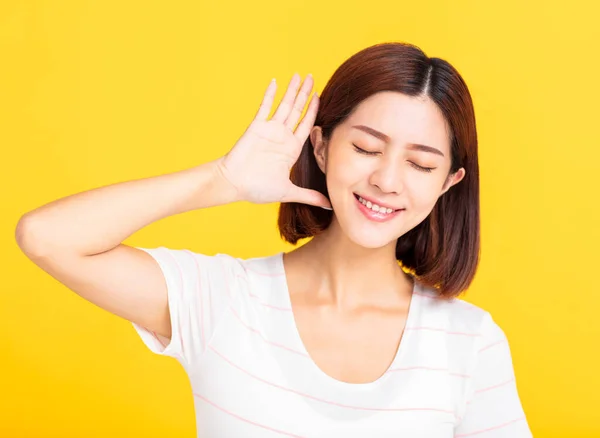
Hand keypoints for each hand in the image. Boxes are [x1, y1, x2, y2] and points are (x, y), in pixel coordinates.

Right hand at [215, 73, 331, 208]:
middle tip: (313, 77)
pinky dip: (270, 94)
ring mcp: (269, 130)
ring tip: (300, 75)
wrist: (233, 184)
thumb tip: (329, 205)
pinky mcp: (256, 127)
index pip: (306, 125)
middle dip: (306, 94)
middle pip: (298, 111)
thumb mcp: (288, 192)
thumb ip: (309, 196)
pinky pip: (265, 107)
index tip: (321, 97)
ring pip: (284, 105)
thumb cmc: (257, 189)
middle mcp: (282, 137)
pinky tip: (276, 81)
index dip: (314, 111)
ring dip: (292, 90)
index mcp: (291, 150)